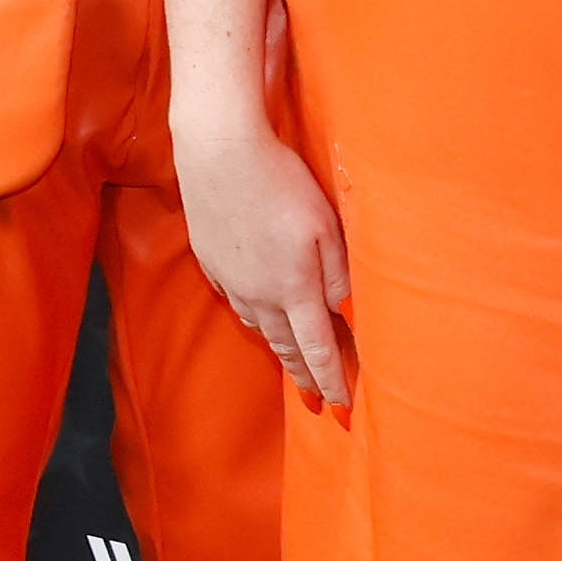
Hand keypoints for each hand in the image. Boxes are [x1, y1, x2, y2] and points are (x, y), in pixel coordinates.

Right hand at [172, 115, 352, 409]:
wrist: (218, 152)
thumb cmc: (281, 182)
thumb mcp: (326, 226)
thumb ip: (339, 276)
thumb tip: (350, 317)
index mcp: (293, 288)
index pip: (318, 349)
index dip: (331, 381)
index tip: (341, 408)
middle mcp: (259, 294)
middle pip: (286, 346)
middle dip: (304, 377)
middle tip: (317, 401)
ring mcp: (231, 279)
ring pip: (259, 326)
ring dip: (279, 349)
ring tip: (292, 364)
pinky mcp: (211, 261)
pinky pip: (236, 301)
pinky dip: (253, 318)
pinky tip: (257, 316)